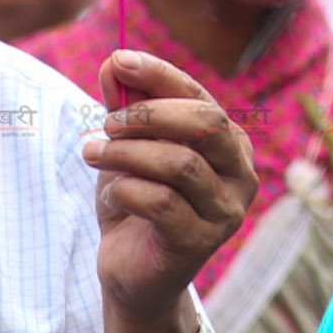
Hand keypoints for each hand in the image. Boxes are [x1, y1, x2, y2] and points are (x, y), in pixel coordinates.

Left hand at [85, 49, 256, 321]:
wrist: (131, 272)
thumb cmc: (137, 199)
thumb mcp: (128, 146)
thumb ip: (125, 106)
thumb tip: (113, 63)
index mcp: (229, 142)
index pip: (199, 96)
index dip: (159, 75)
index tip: (118, 60)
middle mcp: (240, 174)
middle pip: (204, 124)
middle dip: (147, 115)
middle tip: (105, 122)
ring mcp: (226, 211)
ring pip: (180, 164)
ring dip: (126, 154)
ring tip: (92, 154)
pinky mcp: (201, 243)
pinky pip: (161, 203)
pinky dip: (126, 190)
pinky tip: (112, 194)